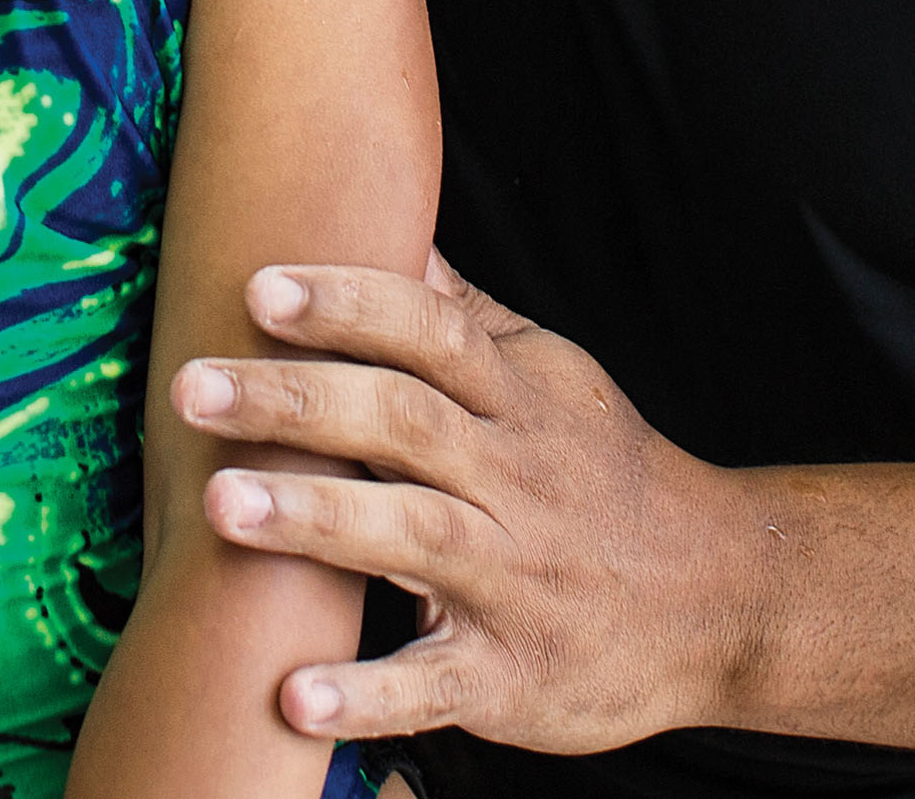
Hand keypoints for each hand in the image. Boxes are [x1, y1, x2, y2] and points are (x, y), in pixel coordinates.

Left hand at [171, 253, 745, 753]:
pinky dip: (367, 694)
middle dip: (294, 401)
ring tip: (219, 508)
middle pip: (402, 422)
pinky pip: (434, 684)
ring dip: (313, 521)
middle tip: (191, 388)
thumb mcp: (552, 378)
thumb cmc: (603, 474)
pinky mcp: (510, 674)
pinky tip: (296, 697)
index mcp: (519, 401)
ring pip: (412, 536)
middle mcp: (515, 480)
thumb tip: (388, 218)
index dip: (349, 305)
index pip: (431, 334)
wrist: (723, 599)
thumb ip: (461, 311)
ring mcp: (514, 579)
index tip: (259, 288)